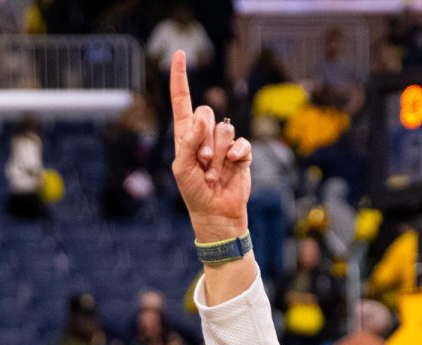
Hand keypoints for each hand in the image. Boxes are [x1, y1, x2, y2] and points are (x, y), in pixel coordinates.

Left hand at [170, 50, 250, 242]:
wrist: (216, 213)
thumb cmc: (194, 193)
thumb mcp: (182, 169)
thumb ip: (188, 143)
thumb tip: (201, 120)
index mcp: (186, 136)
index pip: (182, 101)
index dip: (180, 78)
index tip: (179, 53)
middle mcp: (204, 135)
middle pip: (206, 112)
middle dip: (203, 139)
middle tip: (202, 164)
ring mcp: (224, 143)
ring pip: (224, 130)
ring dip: (217, 155)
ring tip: (213, 174)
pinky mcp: (241, 152)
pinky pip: (240, 143)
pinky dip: (235, 156)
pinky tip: (232, 168)